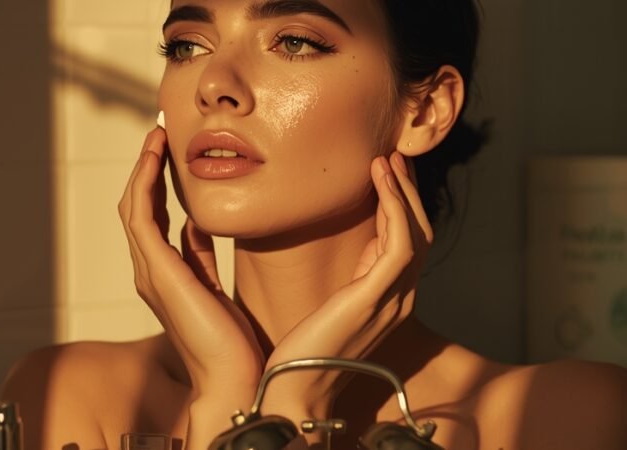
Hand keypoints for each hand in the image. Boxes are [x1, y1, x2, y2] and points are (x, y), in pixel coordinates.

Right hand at [117, 127, 264, 396]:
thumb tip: (196, 225)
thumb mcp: (213, 284)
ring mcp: (149, 272)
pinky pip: (141, 217)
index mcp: (163, 273)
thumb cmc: (230, 339)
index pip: (151, 217)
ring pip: (134, 207)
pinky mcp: (158, 272)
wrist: (232, 376)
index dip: (156, 182)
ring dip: (142, 169)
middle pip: (137, 206)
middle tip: (159, 133)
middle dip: (146, 168)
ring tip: (156, 137)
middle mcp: (149, 270)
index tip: (168, 151)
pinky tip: (155, 159)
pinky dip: (145, 184)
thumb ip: (199, 255)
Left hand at [261, 151, 433, 417]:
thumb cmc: (307, 347)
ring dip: (402, 192)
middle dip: (409, 192)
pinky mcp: (375, 298)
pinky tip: (380, 180)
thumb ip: (357, 276)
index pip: (410, 242)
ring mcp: (393, 299)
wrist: (296, 385)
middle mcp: (402, 298)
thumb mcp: (338, 301)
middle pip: (420, 233)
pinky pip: (397, 243)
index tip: (391, 171)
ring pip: (414, 233)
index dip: (404, 204)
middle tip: (396, 155)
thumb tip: (363, 244)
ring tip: (387, 158)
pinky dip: (393, 207)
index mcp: (392, 298)